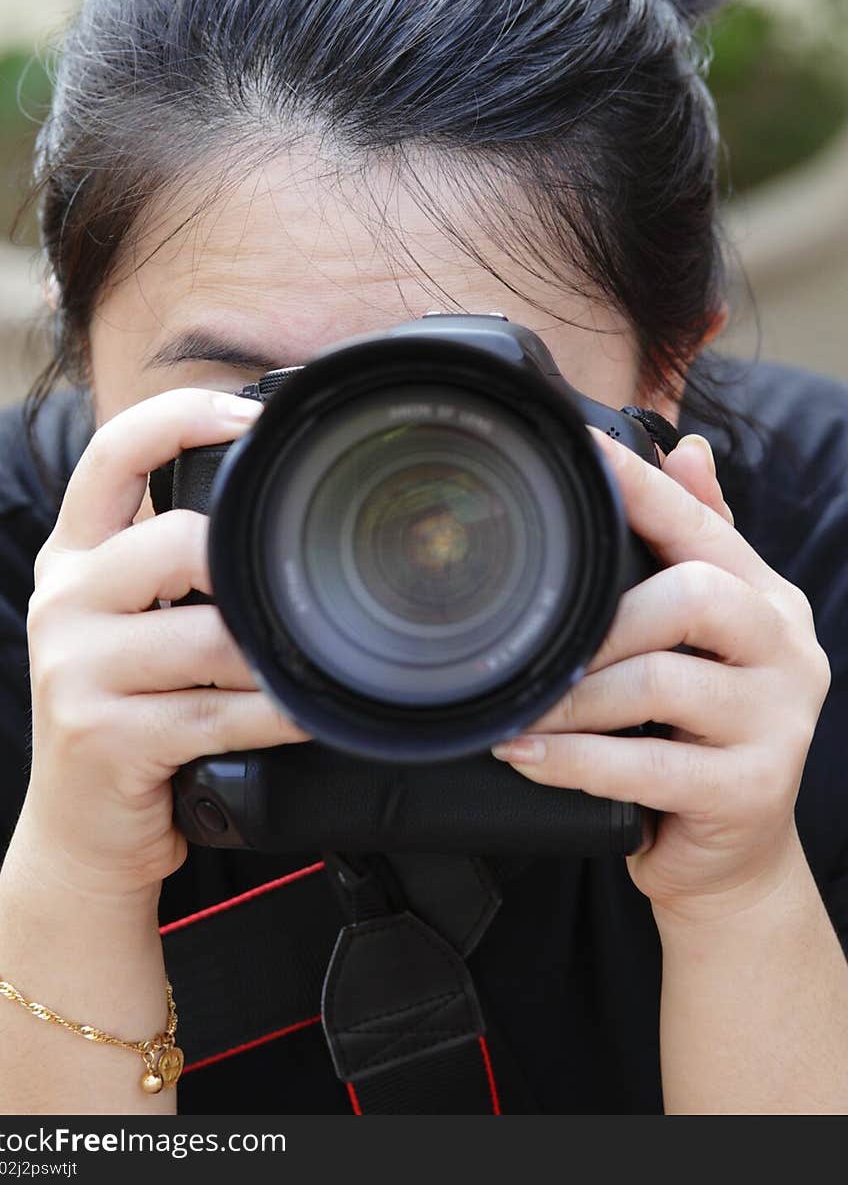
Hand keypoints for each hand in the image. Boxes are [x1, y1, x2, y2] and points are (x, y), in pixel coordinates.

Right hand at [20, 388, 306, 900]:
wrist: (80, 831)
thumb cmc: (128, 713)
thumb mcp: (128, 624)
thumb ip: (170, 564)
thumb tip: (274, 505)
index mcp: (73, 558)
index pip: (110, 453)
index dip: (181, 416)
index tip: (250, 417)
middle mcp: (64, 601)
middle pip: (171, 542)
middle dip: (246, 568)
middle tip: (293, 590)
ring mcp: (75, 671)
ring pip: (207, 636)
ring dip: (273, 654)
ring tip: (309, 664)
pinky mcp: (103, 737)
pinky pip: (218, 711)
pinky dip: (276, 712)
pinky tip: (304, 713)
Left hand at [491, 428, 832, 921]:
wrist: (731, 857)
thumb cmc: (699, 736)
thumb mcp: (704, 642)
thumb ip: (698, 549)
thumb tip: (689, 451)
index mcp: (768, 601)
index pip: (705, 526)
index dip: (645, 487)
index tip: (586, 449)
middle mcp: (786, 650)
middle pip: (693, 596)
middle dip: (603, 620)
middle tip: (538, 647)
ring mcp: (780, 722)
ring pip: (661, 682)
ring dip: (574, 698)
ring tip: (521, 711)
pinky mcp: (754, 790)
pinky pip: (648, 765)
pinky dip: (575, 760)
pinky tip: (530, 756)